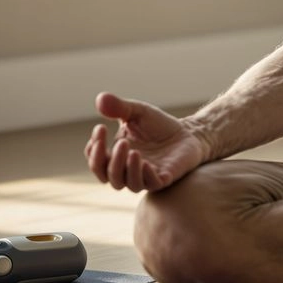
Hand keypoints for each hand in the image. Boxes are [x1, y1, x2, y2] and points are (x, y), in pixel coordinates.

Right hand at [85, 92, 207, 192]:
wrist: (189, 132)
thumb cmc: (159, 125)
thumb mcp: (138, 112)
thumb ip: (120, 107)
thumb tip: (100, 98)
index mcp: (116, 157)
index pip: (96, 161)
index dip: (94, 149)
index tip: (100, 127)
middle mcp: (127, 170)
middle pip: (107, 176)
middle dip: (107, 161)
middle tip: (120, 142)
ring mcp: (145, 176)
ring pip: (127, 184)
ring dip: (126, 169)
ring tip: (133, 151)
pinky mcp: (163, 179)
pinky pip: (150, 184)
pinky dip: (145, 175)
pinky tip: (146, 162)